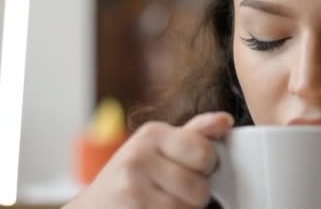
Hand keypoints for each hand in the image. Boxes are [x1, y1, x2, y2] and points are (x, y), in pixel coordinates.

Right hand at [63, 112, 233, 208]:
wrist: (94, 206)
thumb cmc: (132, 175)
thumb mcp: (159, 146)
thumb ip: (195, 134)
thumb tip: (226, 121)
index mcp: (151, 134)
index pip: (204, 153)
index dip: (206, 166)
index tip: (193, 168)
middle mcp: (137, 160)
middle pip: (199, 188)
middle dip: (195, 195)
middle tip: (174, 190)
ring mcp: (131, 192)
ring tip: (162, 203)